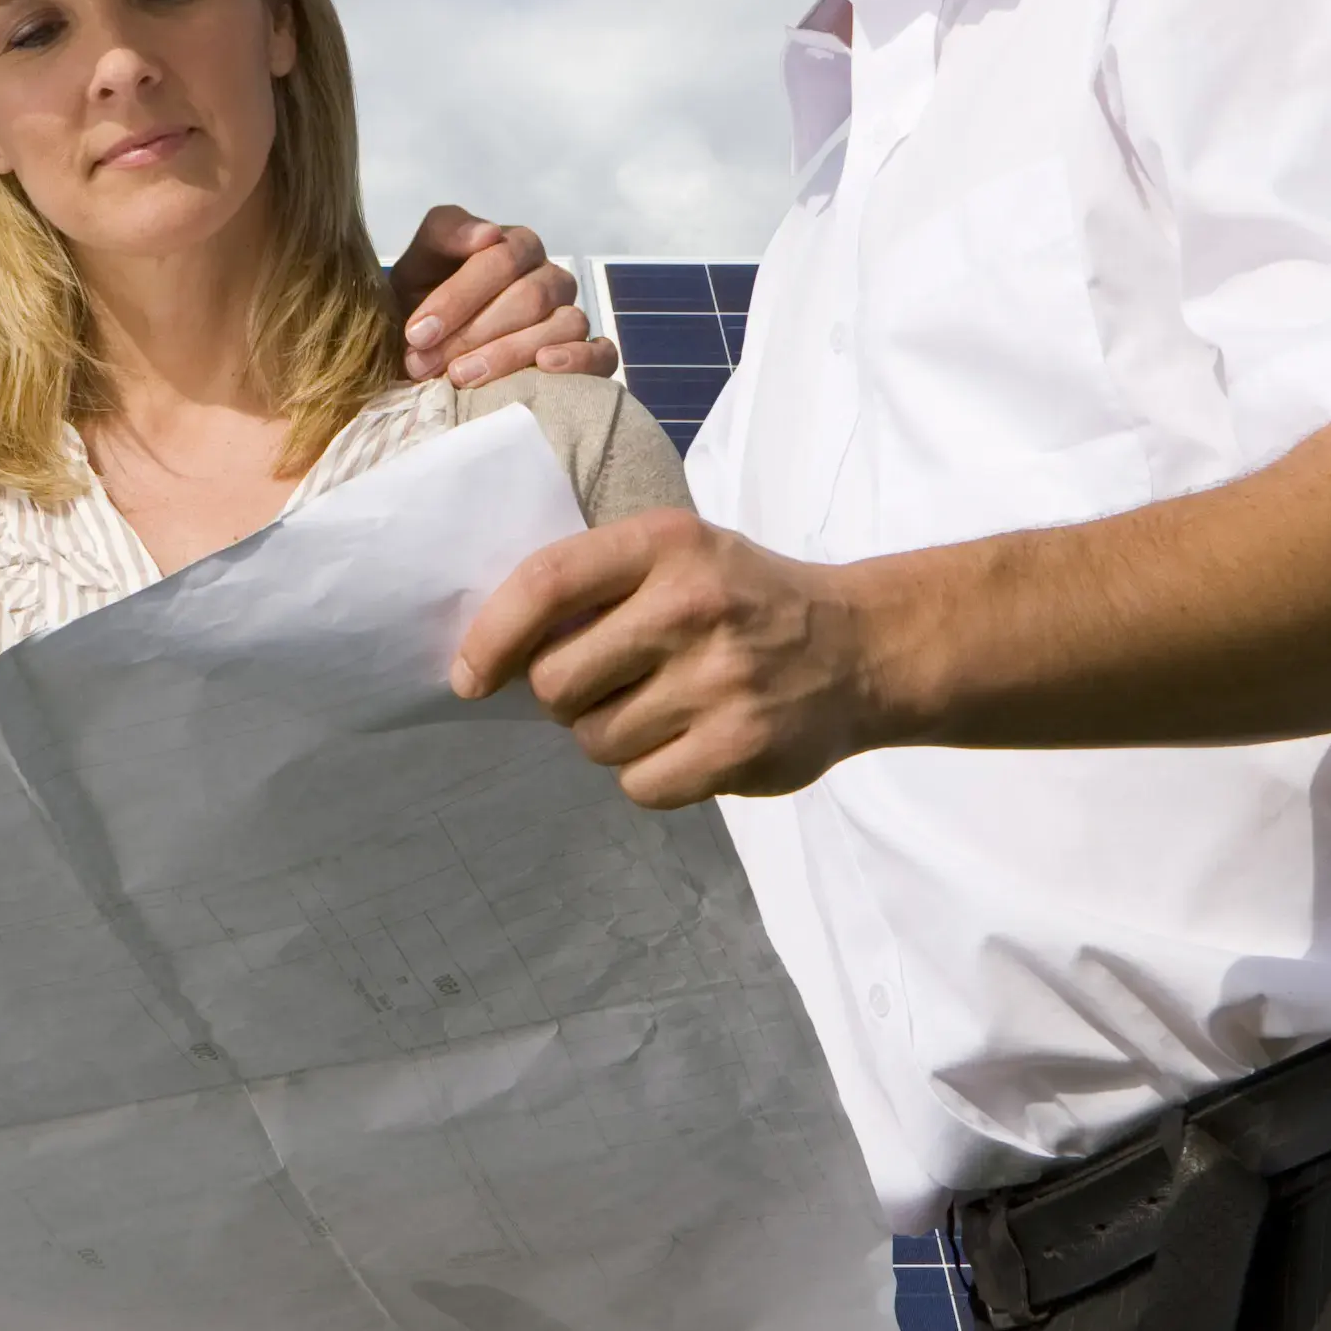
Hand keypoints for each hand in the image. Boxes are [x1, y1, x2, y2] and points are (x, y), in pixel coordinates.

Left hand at [385, 207, 614, 389]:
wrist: (428, 356)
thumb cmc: (426, 305)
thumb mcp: (419, 264)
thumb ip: (444, 234)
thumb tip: (487, 233)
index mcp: (518, 247)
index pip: (501, 260)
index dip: (458, 297)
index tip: (418, 332)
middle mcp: (552, 279)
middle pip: (529, 297)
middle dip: (472, 333)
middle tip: (425, 364)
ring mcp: (572, 316)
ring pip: (564, 326)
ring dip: (510, 354)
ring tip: (461, 377)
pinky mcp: (589, 355)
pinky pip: (602, 355)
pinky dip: (579, 361)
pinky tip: (544, 367)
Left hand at [452, 506, 890, 805]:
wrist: (862, 648)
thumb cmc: (743, 601)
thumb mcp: (679, 556)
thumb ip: (596, 585)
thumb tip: (490, 652)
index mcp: (667, 545)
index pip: (545, 583)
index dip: (490, 636)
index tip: (468, 675)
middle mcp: (692, 607)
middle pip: (555, 683)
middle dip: (565, 697)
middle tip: (612, 685)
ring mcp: (721, 681)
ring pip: (595, 741)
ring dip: (612, 737)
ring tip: (665, 710)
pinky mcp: (741, 748)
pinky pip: (640, 785)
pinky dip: (651, 775)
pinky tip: (691, 744)